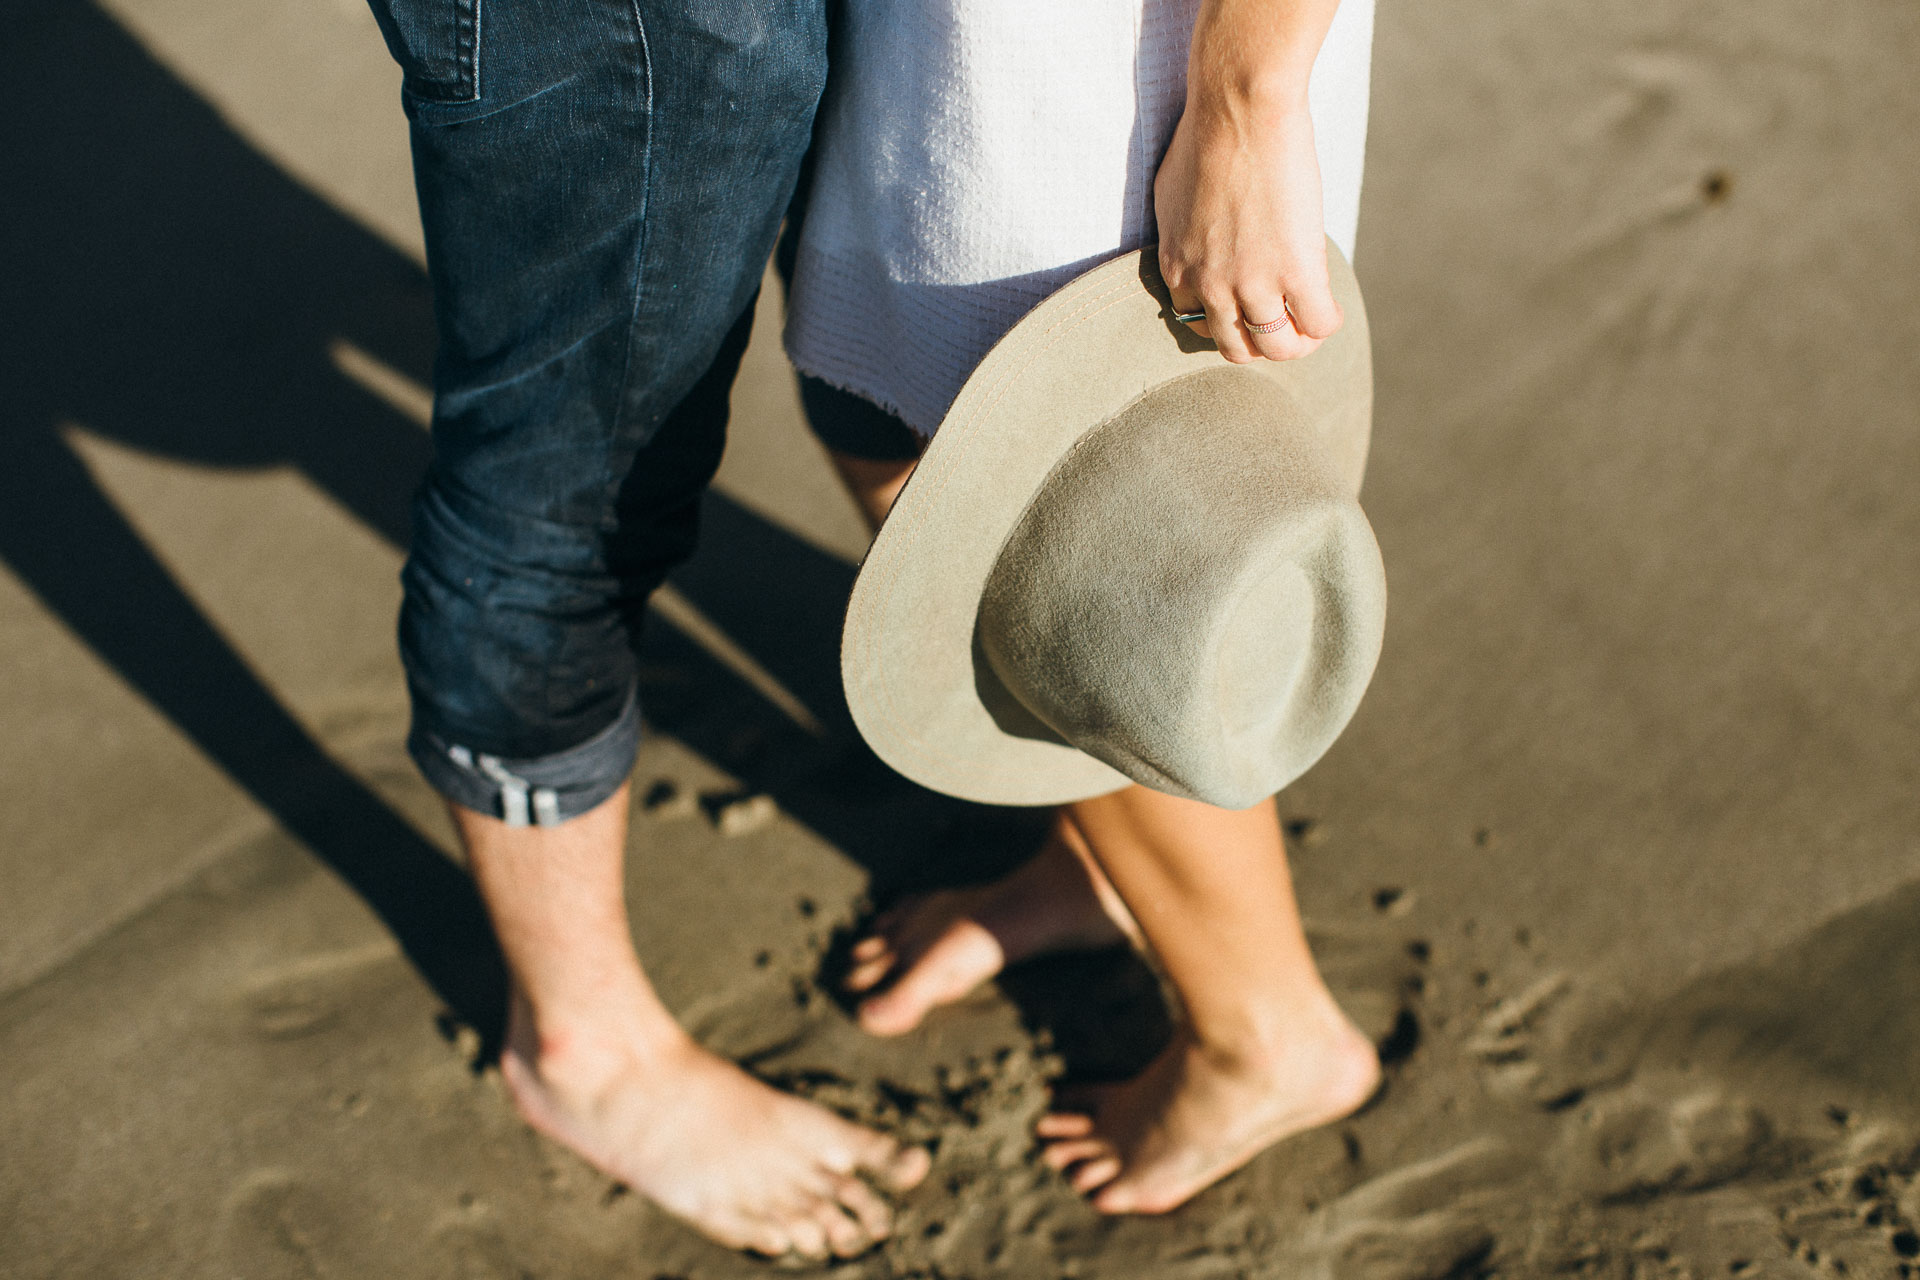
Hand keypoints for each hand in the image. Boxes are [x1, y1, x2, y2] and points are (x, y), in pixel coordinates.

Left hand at [1154, 93, 1341, 363]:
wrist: (1241, 110)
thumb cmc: (1207, 135)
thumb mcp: (1173, 196)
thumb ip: (1186, 234)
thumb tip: (1204, 243)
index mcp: (1177, 268)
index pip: (1196, 324)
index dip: (1227, 319)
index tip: (1246, 307)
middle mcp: (1210, 286)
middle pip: (1235, 347)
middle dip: (1259, 342)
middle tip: (1281, 323)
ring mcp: (1253, 284)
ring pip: (1277, 348)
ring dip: (1297, 342)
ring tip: (1309, 322)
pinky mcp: (1295, 272)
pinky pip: (1318, 323)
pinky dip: (1326, 323)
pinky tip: (1328, 306)